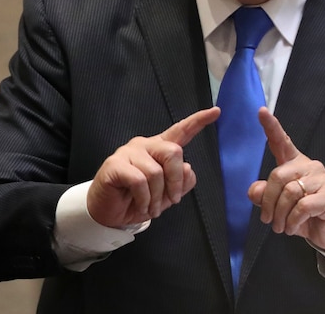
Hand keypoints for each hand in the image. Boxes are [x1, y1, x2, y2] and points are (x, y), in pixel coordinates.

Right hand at [87, 107, 219, 227]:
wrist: (108, 213)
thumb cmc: (138, 200)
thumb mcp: (166, 195)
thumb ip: (181, 182)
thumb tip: (186, 168)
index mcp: (160, 149)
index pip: (181, 131)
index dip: (199, 121)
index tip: (216, 111)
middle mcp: (145, 145)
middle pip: (173, 152)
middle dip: (175, 181)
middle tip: (172, 200)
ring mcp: (129, 152)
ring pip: (155, 172)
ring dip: (156, 198)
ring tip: (150, 208)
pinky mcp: (115, 164)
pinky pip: (139, 181)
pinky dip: (144, 199)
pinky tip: (141, 206)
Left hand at [247, 107, 324, 254]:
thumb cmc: (307, 216)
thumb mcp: (280, 207)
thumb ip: (265, 196)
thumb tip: (254, 191)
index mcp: (296, 164)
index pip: (282, 142)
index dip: (271, 126)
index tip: (261, 111)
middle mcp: (310, 167)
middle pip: (278, 176)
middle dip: (268, 202)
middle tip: (267, 220)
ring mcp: (322, 180)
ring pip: (289, 192)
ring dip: (280, 215)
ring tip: (281, 227)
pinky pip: (302, 206)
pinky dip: (292, 220)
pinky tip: (293, 227)